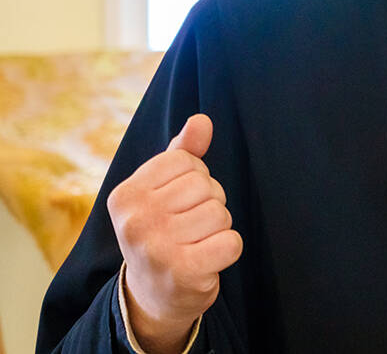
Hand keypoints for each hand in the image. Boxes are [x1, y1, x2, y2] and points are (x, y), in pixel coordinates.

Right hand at [107, 114, 242, 353]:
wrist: (153, 294)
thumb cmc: (162, 230)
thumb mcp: (163, 189)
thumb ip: (183, 152)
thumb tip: (202, 121)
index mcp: (125, 194)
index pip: (188, 162)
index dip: (195, 180)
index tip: (178, 204)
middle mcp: (135, 220)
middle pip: (206, 187)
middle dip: (209, 204)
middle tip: (188, 228)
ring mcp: (157, 248)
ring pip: (221, 213)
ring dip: (218, 229)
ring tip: (195, 244)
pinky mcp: (183, 272)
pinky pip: (232, 242)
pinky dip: (228, 250)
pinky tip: (206, 260)